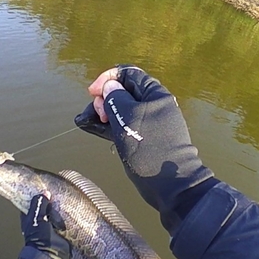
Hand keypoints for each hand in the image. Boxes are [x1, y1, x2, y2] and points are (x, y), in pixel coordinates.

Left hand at [21, 194, 70, 258]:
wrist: (51, 256)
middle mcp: (39, 220)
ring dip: (60, 206)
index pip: (32, 201)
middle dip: (51, 200)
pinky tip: (71, 207)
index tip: (44, 185)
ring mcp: (50, 225)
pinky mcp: (61, 230)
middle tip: (58, 190)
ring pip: (55, 211)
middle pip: (45, 205)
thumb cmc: (39, 239)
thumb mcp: (36, 219)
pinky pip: (64, 218)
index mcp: (29, 217)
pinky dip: (67, 214)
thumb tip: (44, 193)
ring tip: (66, 196)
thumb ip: (40, 205)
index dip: (37, 194)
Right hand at [75, 65, 214, 234]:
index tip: (92, 91)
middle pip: (123, 91)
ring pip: (121, 109)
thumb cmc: (149, 148)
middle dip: (105, 97)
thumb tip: (109, 87)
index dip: (108, 78)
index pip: (128, 74)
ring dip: (104, 112)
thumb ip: (115, 99)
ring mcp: (148, 122)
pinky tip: (93, 128)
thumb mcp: (128, 119)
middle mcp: (152, 105)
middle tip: (97, 113)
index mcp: (154, 94)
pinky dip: (109, 125)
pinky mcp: (143, 138)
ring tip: (89, 121)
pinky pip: (123, 124)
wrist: (169, 184)